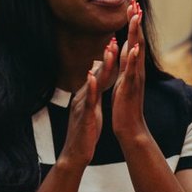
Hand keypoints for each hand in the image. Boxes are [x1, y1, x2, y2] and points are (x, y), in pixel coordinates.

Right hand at [57, 37, 117, 170]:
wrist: (75, 153)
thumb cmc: (85, 132)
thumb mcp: (91, 109)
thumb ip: (93, 95)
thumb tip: (96, 82)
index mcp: (87, 96)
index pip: (99, 74)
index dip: (108, 59)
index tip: (115, 43)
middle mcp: (83, 96)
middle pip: (96, 73)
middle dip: (105, 56)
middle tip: (113, 38)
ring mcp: (82, 105)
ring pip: (93, 83)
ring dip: (100, 66)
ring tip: (107, 51)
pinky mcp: (84, 115)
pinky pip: (88, 99)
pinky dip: (90, 87)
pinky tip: (92, 76)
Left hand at [110, 0, 150, 146]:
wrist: (129, 125)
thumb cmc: (124, 103)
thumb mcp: (122, 78)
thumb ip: (124, 63)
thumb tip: (124, 47)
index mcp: (132, 66)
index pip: (133, 39)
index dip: (132, 23)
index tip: (131, 5)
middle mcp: (137, 68)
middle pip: (137, 40)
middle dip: (135, 21)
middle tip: (134, 2)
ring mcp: (135, 77)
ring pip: (136, 51)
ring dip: (136, 34)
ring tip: (135, 17)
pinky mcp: (130, 87)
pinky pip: (132, 70)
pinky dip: (133, 59)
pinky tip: (133, 48)